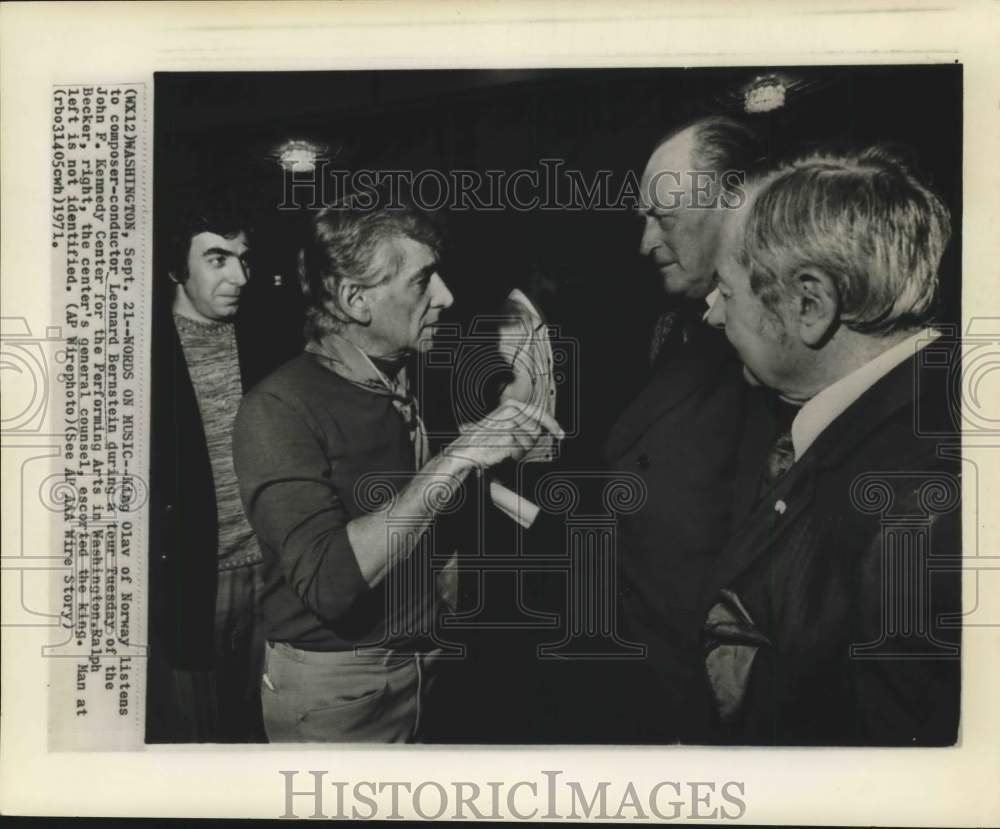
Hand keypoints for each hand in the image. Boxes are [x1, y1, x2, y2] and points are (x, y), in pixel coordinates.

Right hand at [446, 399, 563, 469]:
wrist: (465, 449)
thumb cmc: (482, 438)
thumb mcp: (502, 422)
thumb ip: (521, 421)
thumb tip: (544, 427)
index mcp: (511, 405)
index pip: (539, 414)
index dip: (553, 425)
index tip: (561, 434)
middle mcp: (511, 413)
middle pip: (536, 431)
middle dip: (530, 441)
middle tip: (514, 444)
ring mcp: (510, 425)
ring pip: (530, 442)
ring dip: (521, 449)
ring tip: (505, 447)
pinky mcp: (508, 439)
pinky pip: (521, 451)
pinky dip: (514, 455)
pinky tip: (503, 452)